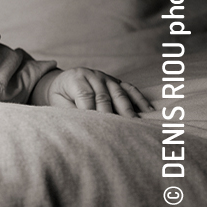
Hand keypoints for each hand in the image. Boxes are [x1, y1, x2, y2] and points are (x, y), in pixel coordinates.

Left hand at [35, 68, 153, 117]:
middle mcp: (93, 75)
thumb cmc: (60, 95)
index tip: (95, 127)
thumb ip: (70, 110)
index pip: (86, 95)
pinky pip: (130, 89)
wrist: (63, 81)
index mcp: (75, 78)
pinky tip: (148, 110)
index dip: (90, 111)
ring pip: (119, 93)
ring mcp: (106, 77)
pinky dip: (139, 99)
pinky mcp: (116, 81)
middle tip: (115, 131)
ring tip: (134, 123)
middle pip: (104, 96)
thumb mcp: (58, 101)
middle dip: (109, 114)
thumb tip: (84, 123)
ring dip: (127, 109)